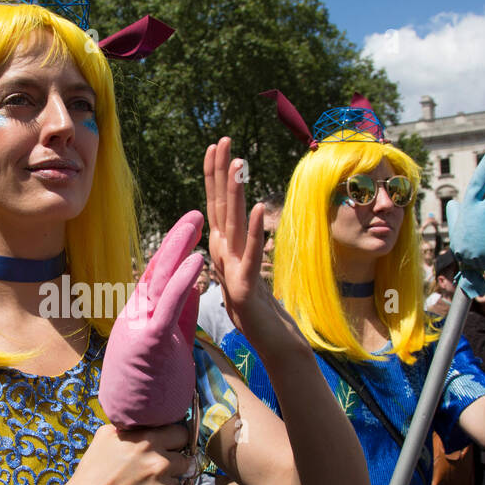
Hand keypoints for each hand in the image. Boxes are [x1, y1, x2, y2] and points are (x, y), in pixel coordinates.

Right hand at [56, 423, 191, 484]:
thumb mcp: (104, 438)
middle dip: (170, 465)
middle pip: (183, 461)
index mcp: (148, 442)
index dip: (174, 441)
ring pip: (175, 484)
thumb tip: (147, 424)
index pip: (181, 434)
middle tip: (149, 473)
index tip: (168, 447)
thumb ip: (132, 428)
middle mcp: (161, 465)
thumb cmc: (90, 476)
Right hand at [99, 213, 202, 427]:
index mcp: (141, 319)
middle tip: (195, 215)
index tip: (191, 230)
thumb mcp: (171, 346)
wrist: (136, 427)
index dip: (175, 252)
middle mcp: (134, 318)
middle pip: (156, 271)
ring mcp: (138, 328)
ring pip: (159, 280)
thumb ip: (182, 317)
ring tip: (197, 223)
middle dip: (176, 241)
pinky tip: (198, 260)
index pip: (158, 279)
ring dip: (179, 248)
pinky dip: (183, 279)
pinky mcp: (148, 341)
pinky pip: (169, 304)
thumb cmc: (154, 392)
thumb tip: (195, 288)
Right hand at [203, 136, 295, 346]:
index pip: (216, 205)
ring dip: (234, 194)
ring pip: (231, 225)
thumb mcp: (247, 271)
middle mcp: (222, 255)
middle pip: (219, 207)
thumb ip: (242, 246)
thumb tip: (241, 221)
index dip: (215, 175)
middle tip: (223, 141)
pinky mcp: (245, 288)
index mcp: (223, 249)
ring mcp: (231, 271)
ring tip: (239, 165)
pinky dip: (253, 231)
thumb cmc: (261, 309)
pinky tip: (256, 209)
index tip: (217, 146)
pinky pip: (250, 255)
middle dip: (220, 173)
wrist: (269, 343)